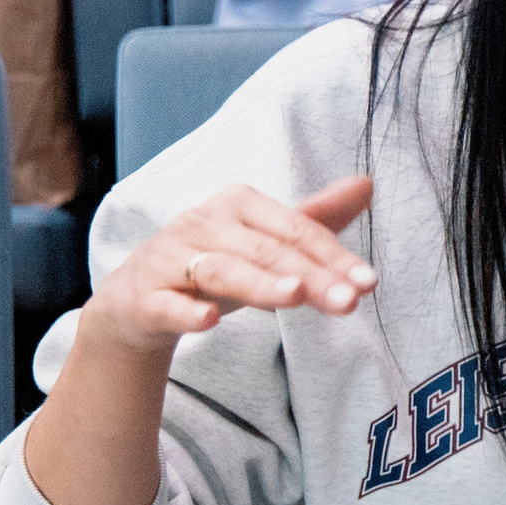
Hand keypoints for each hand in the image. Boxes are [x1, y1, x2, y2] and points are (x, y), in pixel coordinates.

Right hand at [82, 177, 376, 356]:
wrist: (137, 299)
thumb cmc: (214, 263)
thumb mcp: (265, 241)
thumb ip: (314, 219)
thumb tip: (367, 184)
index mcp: (239, 204)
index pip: (295, 230)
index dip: (334, 255)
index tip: (368, 283)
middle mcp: (204, 223)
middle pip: (266, 252)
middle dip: (311, 276)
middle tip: (349, 302)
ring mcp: (171, 258)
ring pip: (222, 271)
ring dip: (260, 284)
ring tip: (296, 296)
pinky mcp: (145, 296)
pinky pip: (167, 303)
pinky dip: (187, 311)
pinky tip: (210, 320)